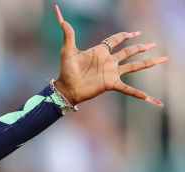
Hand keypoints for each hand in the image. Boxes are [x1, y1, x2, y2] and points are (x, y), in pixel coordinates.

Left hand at [53, 4, 167, 106]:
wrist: (66, 88)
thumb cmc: (66, 70)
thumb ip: (68, 35)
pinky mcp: (111, 84)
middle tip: (153, 44)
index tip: (135, 33)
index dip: (125, 35)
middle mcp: (109, 61)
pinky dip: (138, 93)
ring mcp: (111, 73)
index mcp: (100, 52)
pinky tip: (148, 98)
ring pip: (134, 66)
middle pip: (129, 52)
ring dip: (148, 63)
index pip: (115, 40)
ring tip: (162, 60)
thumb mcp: (67, 51)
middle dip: (141, 47)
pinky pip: (127, 89)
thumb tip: (63, 20)